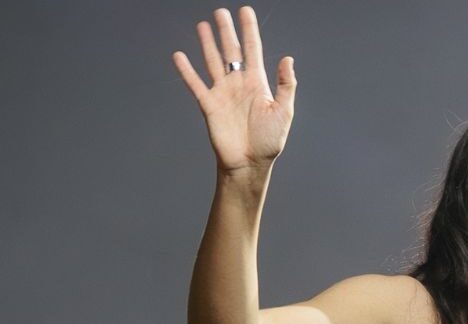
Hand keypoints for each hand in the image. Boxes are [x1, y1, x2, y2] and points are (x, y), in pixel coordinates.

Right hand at [171, 6, 295, 173]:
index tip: (245, 11)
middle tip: (220, 11)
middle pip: (231, 50)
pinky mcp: (208, 105)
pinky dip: (187, 70)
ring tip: (202, 25)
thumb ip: (286, 85)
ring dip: (207, 43)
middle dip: (226, 30)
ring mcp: (222, 92)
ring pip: (213, 61)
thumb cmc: (269, 141)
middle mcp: (238, 84)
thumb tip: (288, 58)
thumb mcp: (284, 111)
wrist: (249, 163)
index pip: (253, 49)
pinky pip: (195, 84)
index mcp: (257, 83)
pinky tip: (179, 55)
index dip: (249, 30)